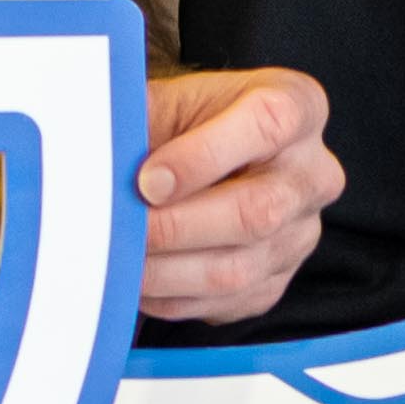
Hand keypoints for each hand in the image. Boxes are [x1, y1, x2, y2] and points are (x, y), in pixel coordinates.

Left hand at [139, 64, 342, 323]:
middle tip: (119, 227)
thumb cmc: (192, 124)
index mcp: (298, 106)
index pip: (267, 125)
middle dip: (176, 226)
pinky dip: (171, 296)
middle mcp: (314, 173)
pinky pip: (224, 302)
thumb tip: (91, 151)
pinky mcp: (277, 280)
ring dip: (165, 271)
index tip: (147, 180)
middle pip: (258, 210)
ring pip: (238, 268)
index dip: (203, 157)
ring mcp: (301, 233)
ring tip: (117, 257)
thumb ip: (140, 119)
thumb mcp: (170, 101)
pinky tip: (139, 276)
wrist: (211, 158)